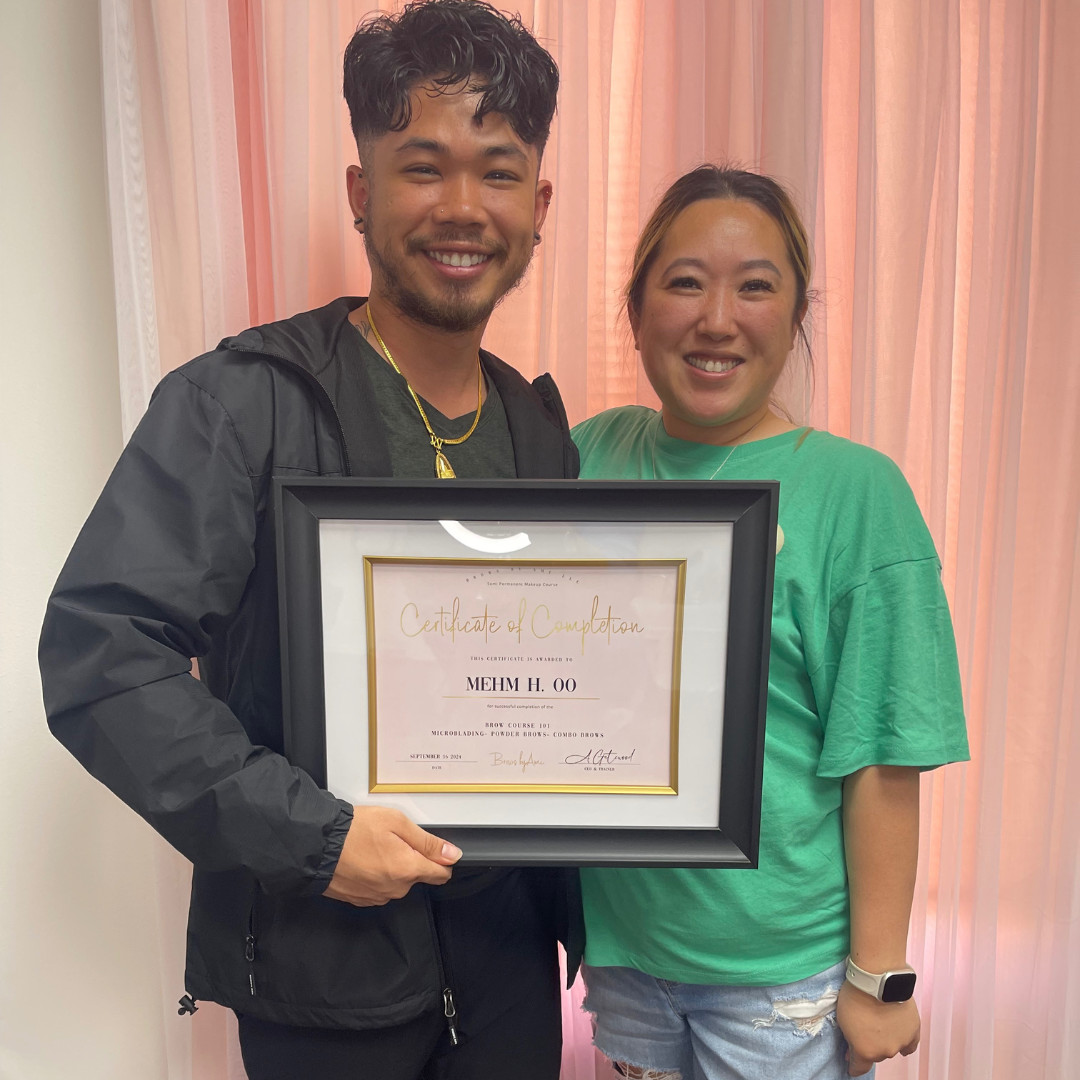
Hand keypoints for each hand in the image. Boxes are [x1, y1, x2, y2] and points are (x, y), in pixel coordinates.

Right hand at [322, 806, 461, 906]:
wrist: (317, 846)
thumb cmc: (354, 830)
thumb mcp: (396, 823)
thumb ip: (427, 841)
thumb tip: (452, 854)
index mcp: (408, 869)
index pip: (441, 874)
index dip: (441, 859)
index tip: (433, 848)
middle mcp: (395, 889)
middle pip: (417, 876)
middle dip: (411, 859)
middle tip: (392, 839)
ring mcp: (377, 897)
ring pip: (398, 883)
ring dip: (393, 867)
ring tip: (374, 847)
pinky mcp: (361, 900)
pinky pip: (379, 888)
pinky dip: (376, 875)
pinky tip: (364, 859)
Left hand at [836, 980, 919, 1075]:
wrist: (877, 980)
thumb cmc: (855, 996)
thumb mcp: (843, 1021)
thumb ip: (851, 1039)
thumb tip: (852, 1050)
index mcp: (866, 1051)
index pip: (859, 1067)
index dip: (854, 1065)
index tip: (851, 1063)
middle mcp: (885, 1051)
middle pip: (877, 1054)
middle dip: (870, 1045)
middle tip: (865, 1029)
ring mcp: (901, 1042)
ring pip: (892, 1047)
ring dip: (886, 1039)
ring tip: (881, 1024)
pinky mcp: (913, 1030)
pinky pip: (911, 1044)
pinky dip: (905, 1041)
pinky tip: (902, 1038)